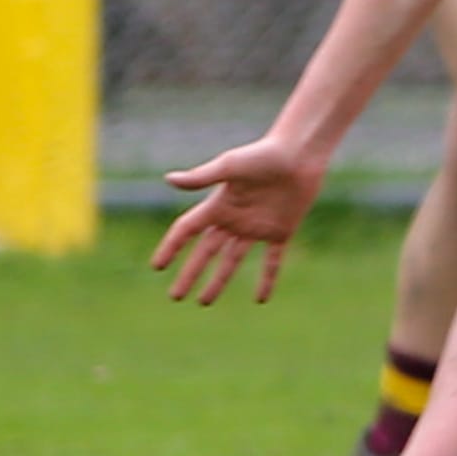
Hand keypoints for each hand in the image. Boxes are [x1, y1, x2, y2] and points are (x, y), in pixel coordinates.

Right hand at [150, 135, 327, 305]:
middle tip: (175, 296)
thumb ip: (201, 177)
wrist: (299, 154)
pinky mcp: (281, 231)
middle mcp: (234, 219)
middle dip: (190, 273)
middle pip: (205, 252)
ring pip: (232, 260)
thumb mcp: (229, 166)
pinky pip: (272, 261)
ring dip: (218, 281)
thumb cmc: (262, 154)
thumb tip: (168, 180)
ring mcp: (257, 227)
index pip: (187, 230)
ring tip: (204, 301)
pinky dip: (267, 279)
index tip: (157, 266)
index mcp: (218, 204)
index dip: (171, 247)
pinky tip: (261, 299)